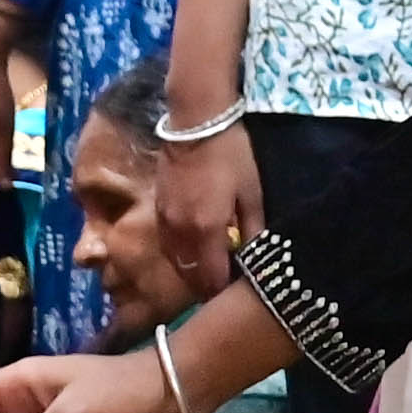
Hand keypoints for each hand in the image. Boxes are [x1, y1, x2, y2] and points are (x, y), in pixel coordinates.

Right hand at [152, 114, 263, 277]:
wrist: (195, 122)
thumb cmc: (231, 154)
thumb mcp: (252, 193)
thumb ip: (253, 229)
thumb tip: (255, 257)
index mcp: (207, 230)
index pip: (212, 279)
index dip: (224, 290)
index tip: (237, 289)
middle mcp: (181, 232)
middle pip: (190, 276)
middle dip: (207, 286)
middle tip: (224, 282)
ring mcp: (165, 222)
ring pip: (175, 263)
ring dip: (191, 272)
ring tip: (210, 269)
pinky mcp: (157, 210)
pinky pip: (167, 245)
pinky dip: (180, 255)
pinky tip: (194, 249)